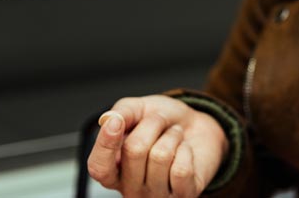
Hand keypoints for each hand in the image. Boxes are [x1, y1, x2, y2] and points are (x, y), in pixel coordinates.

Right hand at [87, 94, 227, 197]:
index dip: (106, 144)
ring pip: (161, 156)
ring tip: (175, 136)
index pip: (99, 167)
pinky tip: (185, 152)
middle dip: (153, 124)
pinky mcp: (182, 196)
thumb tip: (107, 119)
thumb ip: (122, 112)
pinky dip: (186, 150)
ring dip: (172, 136)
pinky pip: (181, 169)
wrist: (199, 127)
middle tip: (162, 123)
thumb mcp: (141, 109)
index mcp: (114, 169)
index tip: (116, 122)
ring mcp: (156, 195)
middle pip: (134, 151)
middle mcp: (131, 188)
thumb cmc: (165, 123)